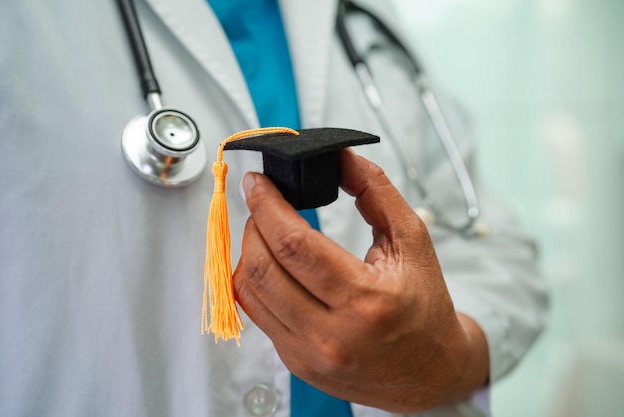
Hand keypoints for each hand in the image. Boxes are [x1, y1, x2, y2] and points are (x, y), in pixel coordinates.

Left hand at [233, 149, 488, 412]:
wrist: (429, 370)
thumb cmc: (424, 304)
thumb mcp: (412, 240)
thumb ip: (376, 190)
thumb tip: (339, 156)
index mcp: (367, 301)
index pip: (295, 245)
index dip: (267, 205)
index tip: (257, 182)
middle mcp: (332, 335)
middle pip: (262, 268)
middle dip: (253, 223)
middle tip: (261, 200)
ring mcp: (309, 354)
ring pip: (249, 292)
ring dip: (248, 249)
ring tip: (265, 229)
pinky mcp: (296, 363)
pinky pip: (256, 314)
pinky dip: (254, 280)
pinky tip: (271, 263)